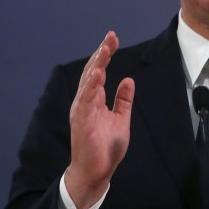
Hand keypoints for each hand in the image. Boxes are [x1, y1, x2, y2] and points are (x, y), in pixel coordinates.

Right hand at [65, 31, 134, 208]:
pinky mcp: (81, 121)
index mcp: (94, 99)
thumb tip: (127, 80)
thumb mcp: (120, 118)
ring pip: (88, 82)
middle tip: (110, 37)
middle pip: (92, 71)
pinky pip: (86, 100)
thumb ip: (123, 100)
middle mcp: (85, 101)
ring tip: (105, 50)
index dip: (105, 54)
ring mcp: (82, 110)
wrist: (97, 171)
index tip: (113, 39)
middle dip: (101, 53)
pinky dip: (91, 86)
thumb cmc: (105, 148)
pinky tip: (98, 73)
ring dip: (96, 64)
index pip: (98, 71)